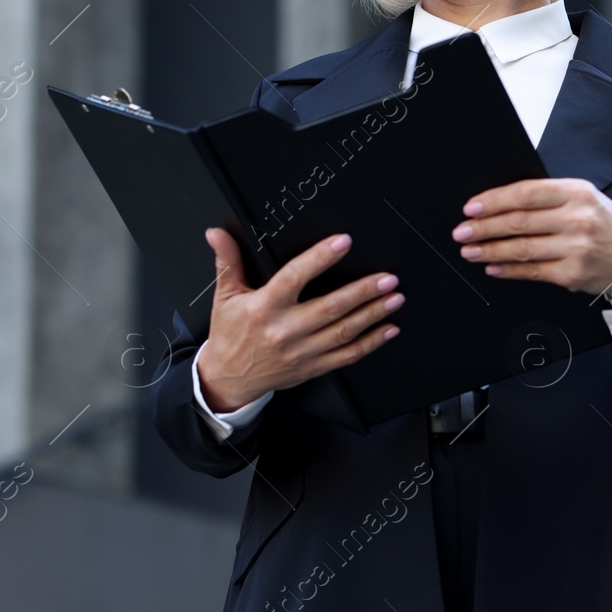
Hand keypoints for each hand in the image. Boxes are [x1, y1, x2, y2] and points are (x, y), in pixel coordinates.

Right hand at [194, 228, 404, 412]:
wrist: (228, 378)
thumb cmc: (230, 334)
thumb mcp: (225, 296)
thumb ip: (228, 261)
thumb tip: (217, 233)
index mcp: (264, 308)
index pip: (295, 278)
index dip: (320, 258)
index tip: (342, 242)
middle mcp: (285, 331)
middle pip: (330, 308)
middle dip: (362, 291)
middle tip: (387, 278)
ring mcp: (302, 352)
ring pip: (343, 332)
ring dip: (373, 314)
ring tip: (394, 297)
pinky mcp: (313, 368)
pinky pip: (347, 356)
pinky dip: (371, 343)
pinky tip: (389, 329)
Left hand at [451, 178, 611, 297]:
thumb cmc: (605, 223)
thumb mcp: (583, 198)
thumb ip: (548, 197)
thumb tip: (499, 203)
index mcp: (576, 192)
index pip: (525, 193)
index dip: (493, 201)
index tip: (470, 207)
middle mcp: (577, 219)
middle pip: (518, 222)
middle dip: (483, 227)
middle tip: (462, 232)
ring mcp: (576, 248)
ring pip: (521, 248)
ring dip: (489, 251)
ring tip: (470, 251)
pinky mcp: (573, 274)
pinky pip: (532, 272)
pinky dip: (508, 270)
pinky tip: (493, 267)